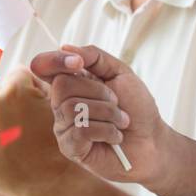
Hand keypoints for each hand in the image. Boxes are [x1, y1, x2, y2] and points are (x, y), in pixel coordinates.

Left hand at [0, 68, 86, 195]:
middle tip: (27, 126)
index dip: (30, 88)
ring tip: (18, 141)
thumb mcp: (58, 107)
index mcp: (15, 90)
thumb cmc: (58, 144)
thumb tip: (27, 71)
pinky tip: (6, 150)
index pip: (19, 74)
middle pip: (1, 94)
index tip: (34, 104)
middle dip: (11, 105)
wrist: (51, 182)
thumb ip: (41, 84)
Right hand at [30, 44, 165, 184]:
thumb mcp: (120, 72)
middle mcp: (63, 103)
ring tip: (121, 121)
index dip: (54, 61)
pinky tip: (115, 136)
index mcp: (72, 82)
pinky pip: (80, 130)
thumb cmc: (137, 107)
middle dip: (98, 92)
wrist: (152, 141)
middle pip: (62, 85)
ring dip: (108, 113)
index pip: (44, 66)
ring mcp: (64, 126)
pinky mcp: (70, 147)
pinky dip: (106, 130)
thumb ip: (94, 57)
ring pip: (73, 108)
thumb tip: (64, 48)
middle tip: (116, 102)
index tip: (79, 63)